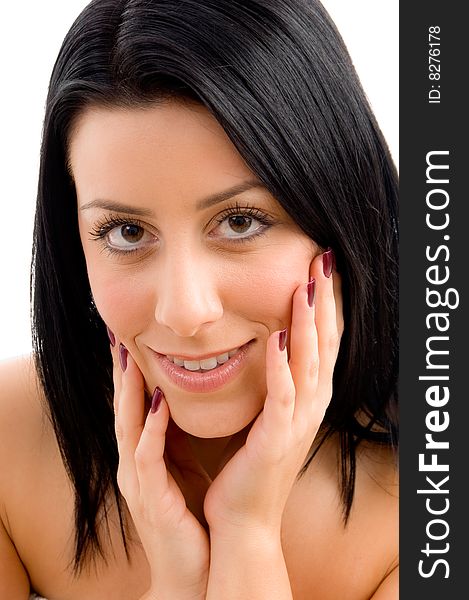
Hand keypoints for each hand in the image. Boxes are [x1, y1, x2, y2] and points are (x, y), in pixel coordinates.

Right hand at [112, 344, 209, 599]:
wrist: (196, 572)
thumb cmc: (190, 518)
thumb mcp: (181, 470)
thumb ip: (176, 440)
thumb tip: (181, 405)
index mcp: (144, 457)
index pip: (135, 408)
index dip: (132, 375)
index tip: (132, 341)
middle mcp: (135, 465)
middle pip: (123, 410)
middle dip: (121, 374)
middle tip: (118, 337)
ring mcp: (139, 482)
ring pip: (127, 427)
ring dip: (129, 392)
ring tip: (130, 358)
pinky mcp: (151, 498)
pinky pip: (147, 455)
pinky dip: (151, 427)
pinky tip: (159, 402)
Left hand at [203, 250, 342, 536]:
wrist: (242, 518)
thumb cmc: (250, 463)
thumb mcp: (268, 413)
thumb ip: (274, 380)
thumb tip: (267, 340)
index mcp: (307, 397)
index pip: (322, 340)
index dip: (325, 303)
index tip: (320, 266)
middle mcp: (311, 406)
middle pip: (324, 343)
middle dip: (324, 300)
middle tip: (322, 259)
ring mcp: (297, 423)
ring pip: (308, 364)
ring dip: (307, 325)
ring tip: (306, 286)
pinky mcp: (276, 440)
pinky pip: (283, 398)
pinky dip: (281, 368)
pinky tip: (276, 338)